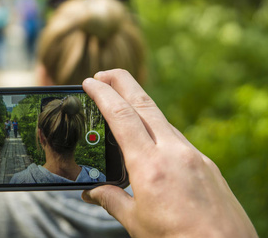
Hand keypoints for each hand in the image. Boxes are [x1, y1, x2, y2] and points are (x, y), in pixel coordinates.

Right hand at [82, 69, 256, 237]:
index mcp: (149, 165)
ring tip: (122, 105)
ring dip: (140, 106)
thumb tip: (92, 192)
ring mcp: (193, 155)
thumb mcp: (136, 222)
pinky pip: (177, 138)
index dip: (103, 94)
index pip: (121, 116)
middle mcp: (174, 151)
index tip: (90, 81)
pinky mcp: (206, 163)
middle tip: (104, 72)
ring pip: (161, 119)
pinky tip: (151, 141)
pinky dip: (159, 130)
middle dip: (121, 82)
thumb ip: (111, 200)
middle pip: (144, 103)